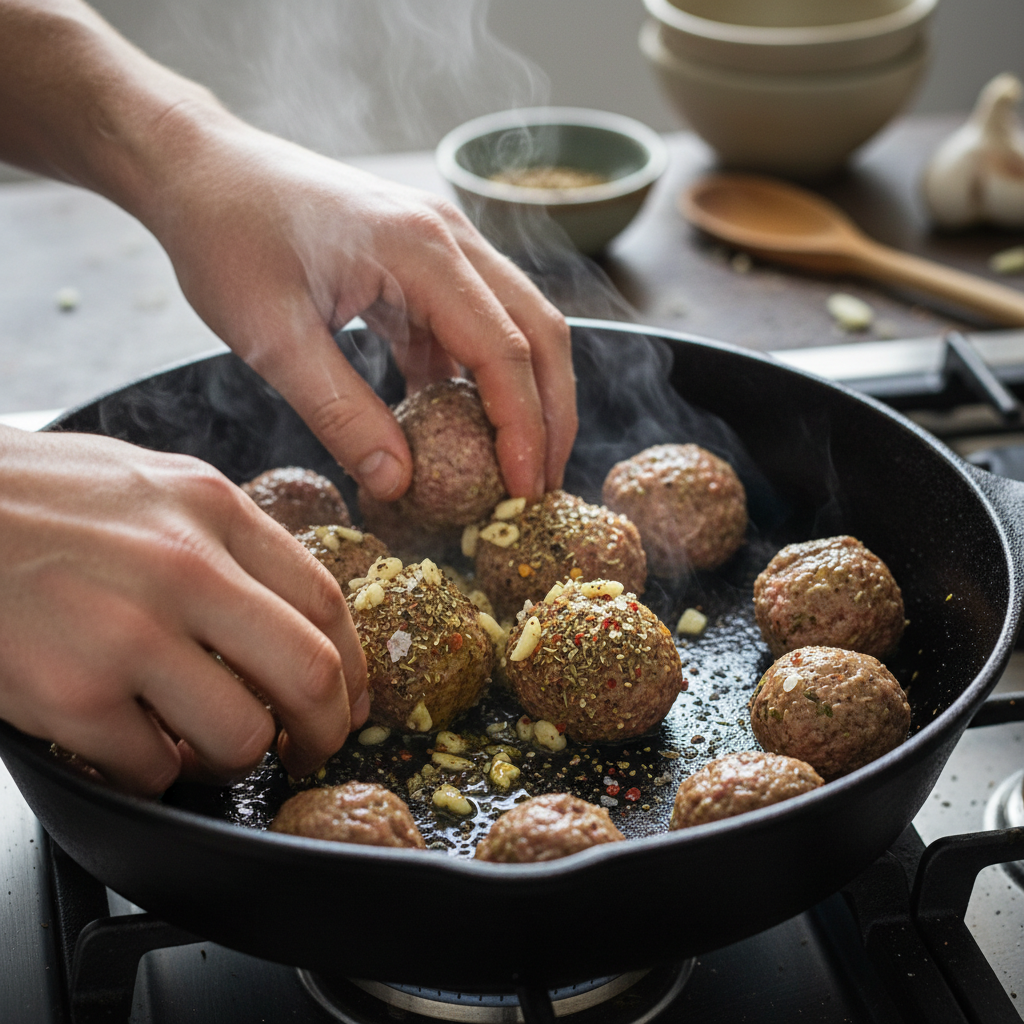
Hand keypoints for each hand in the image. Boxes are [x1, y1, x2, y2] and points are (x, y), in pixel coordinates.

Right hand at [0, 427, 366, 795]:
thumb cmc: (29, 498)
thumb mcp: (149, 485)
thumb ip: (220, 539)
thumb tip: (282, 609)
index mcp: (214, 509)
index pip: (326, 601)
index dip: (352, 668)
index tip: (348, 702)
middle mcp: (186, 567)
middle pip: (310, 673)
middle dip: (324, 732)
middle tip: (311, 750)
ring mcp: (129, 632)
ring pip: (241, 735)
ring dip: (233, 761)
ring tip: (206, 753)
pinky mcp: (71, 694)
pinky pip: (151, 769)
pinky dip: (154, 776)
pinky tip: (134, 751)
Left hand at [139, 112, 577, 501]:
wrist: (200, 170)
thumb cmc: (225, 238)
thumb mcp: (271, 337)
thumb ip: (339, 412)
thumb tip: (398, 483)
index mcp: (420, 248)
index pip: (504, 350)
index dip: (523, 427)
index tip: (522, 491)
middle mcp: (450, 238)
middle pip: (538, 333)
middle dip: (549, 415)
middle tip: (539, 488)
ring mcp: (443, 245)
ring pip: (518, 327)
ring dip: (525, 397)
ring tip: (516, 467)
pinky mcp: (425, 262)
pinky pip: (474, 326)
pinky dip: (479, 380)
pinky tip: (461, 428)